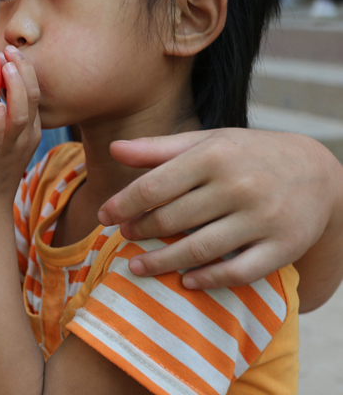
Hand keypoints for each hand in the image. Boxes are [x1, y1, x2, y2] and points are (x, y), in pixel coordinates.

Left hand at [0, 46, 41, 206]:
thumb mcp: (0, 135)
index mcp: (29, 130)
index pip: (34, 94)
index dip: (26, 71)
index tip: (12, 52)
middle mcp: (24, 136)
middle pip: (32, 98)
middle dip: (23, 72)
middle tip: (10, 50)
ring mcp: (9, 148)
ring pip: (19, 115)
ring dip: (13, 89)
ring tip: (5, 67)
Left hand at [98, 129, 339, 288]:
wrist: (319, 173)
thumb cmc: (248, 156)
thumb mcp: (207, 142)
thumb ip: (158, 149)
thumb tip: (113, 149)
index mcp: (214, 156)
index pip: (154, 186)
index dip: (123, 205)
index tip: (104, 216)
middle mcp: (239, 186)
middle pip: (172, 219)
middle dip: (140, 231)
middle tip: (123, 236)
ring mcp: (263, 219)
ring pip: (199, 250)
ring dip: (161, 262)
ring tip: (136, 265)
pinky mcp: (282, 247)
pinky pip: (238, 272)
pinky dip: (208, 280)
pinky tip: (185, 281)